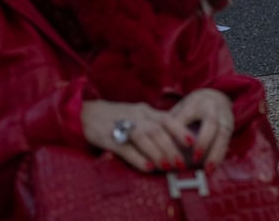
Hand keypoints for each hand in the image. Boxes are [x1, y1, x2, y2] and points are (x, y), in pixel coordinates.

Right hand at [81, 100, 195, 172]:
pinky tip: (148, 168)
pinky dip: (138, 158)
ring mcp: (123, 126)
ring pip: (144, 137)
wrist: (86, 113)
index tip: (193, 142)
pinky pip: (125, 148)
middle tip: (181, 163)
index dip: (181, 130)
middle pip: (158, 130)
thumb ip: (154, 124)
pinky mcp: (109, 137)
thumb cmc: (117, 116)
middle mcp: (137, 116)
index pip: (167, 118)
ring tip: (167, 167)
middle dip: (172, 147)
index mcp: (146, 110)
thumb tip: (176, 140)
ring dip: (158, 153)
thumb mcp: (138, 115)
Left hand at [169, 88, 235, 167]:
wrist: (215, 97)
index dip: (183, 130)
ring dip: (216, 153)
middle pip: (211, 123)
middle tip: (195, 160)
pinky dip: (220, 155)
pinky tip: (213, 167)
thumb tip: (163, 145)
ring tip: (208, 169)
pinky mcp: (230, 128)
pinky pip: (227, 142)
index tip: (178, 146)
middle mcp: (213, 109)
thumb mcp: (181, 110)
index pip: (188, 115)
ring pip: (223, 133)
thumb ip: (172, 125)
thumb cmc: (192, 108)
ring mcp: (224, 117)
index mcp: (196, 103)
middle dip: (204, 142)